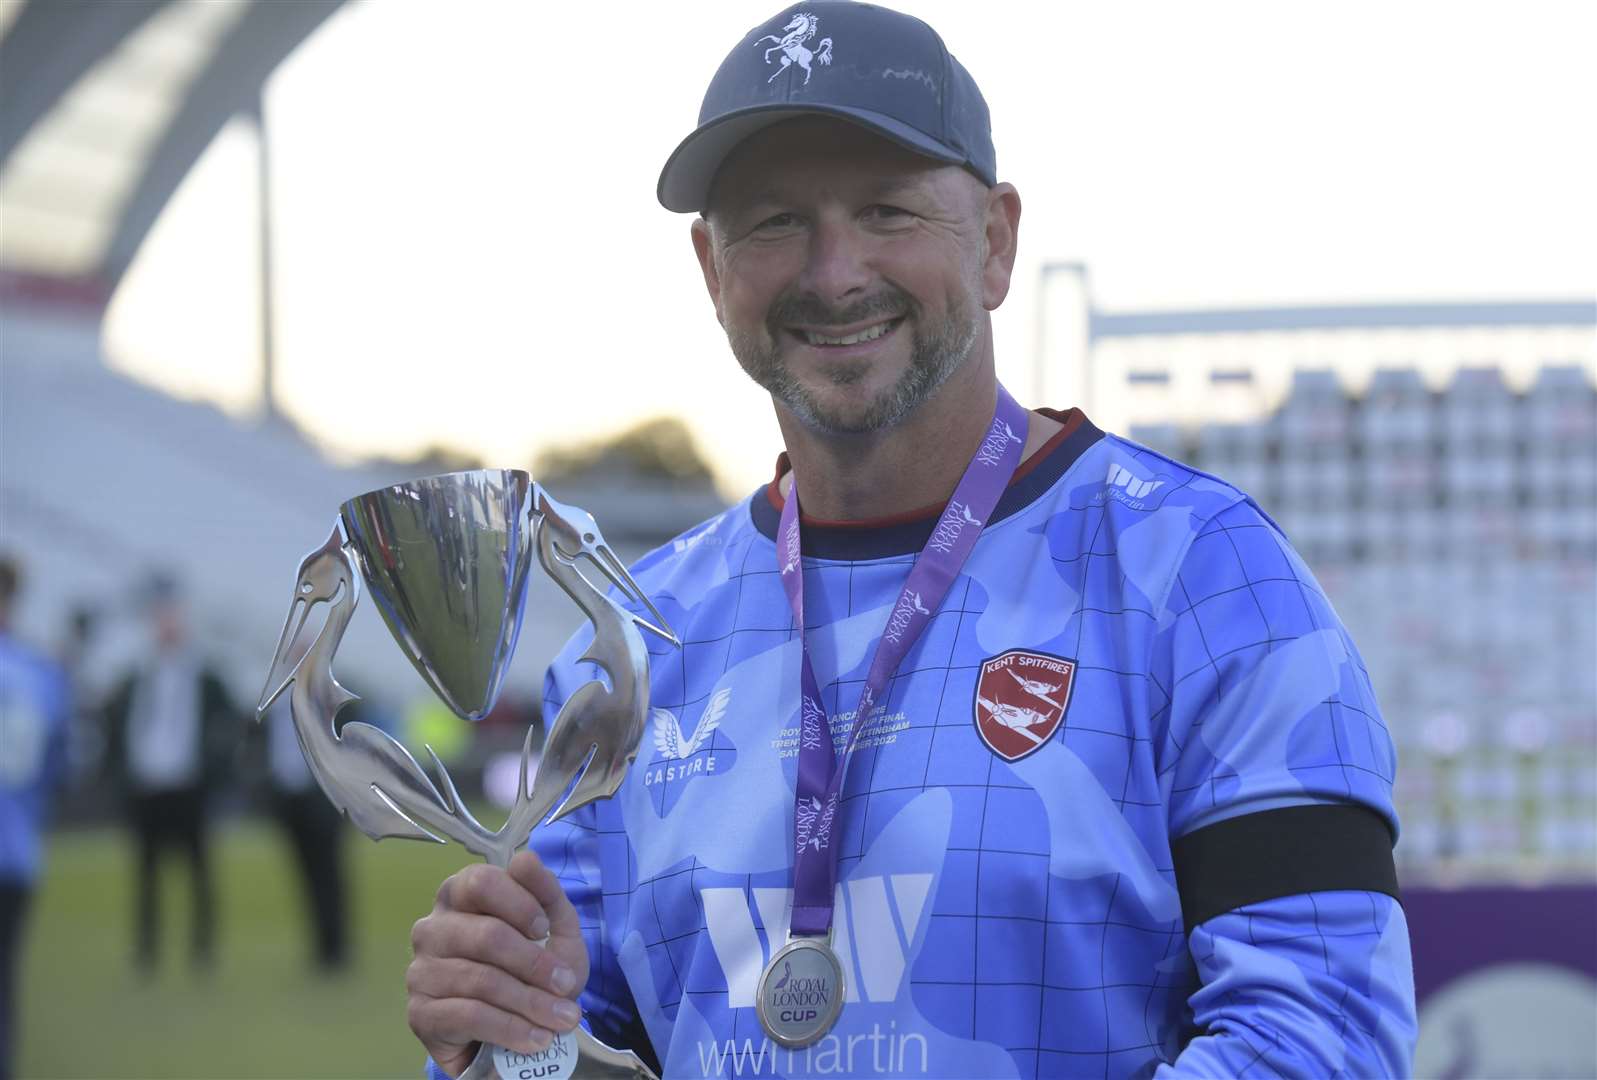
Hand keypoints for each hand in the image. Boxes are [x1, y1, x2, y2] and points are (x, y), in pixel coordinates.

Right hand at [407, 850, 589, 1077]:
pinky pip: (468, 1016)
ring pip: (481, 980)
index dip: (519, 904)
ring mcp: (420, 971)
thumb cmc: (532, 968)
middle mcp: (431, 928)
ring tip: (562, 1019)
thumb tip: (524, 858)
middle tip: (566, 986)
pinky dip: (511, 1029)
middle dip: (534, 963)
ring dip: (531, 1002)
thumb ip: (545, 892)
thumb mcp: (554, 929)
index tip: (546, 929)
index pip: (481, 882)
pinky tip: (537, 1039)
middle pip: (485, 935)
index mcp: (459, 895)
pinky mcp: (420, 1013)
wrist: (518, 1025)